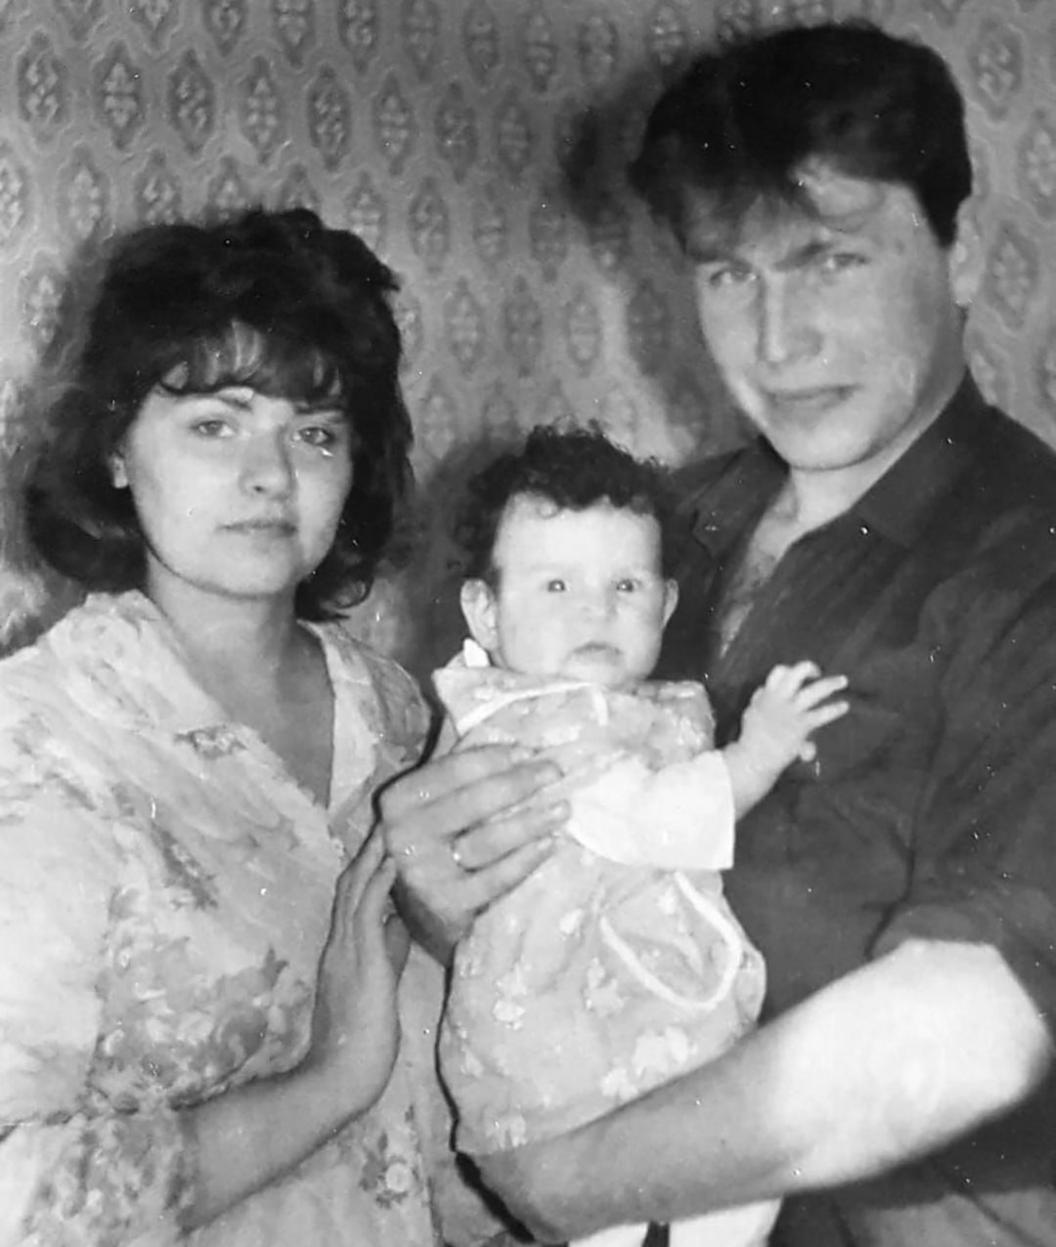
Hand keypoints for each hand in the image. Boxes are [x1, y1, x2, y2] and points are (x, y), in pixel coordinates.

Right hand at [308, 830, 405, 1108]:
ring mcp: (346, 951)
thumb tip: (404, 919)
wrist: (342, 1077)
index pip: (351, 898)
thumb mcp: (379, 983)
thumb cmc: (364, 1040)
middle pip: (350, 884)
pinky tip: (393, 859)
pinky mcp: (362, 961)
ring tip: (390, 824)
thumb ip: (388, 950)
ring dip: (373, 855)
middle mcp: (338, 944)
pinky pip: (368, 912)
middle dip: (367, 850)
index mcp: (340, 950)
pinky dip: (380, 882)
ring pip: (355, 890)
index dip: (365, 866)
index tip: (381, 838)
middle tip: (385, 817)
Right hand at [377, 745, 566, 963]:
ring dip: (531, 822)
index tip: (530, 749)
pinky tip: (550, 844)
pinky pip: (496, 879)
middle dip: (519, 783)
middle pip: (473, 802)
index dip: (494, 757)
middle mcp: (404, 836)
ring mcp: (425, 874)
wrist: (419, 908)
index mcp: (399, 800)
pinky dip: (526, 860)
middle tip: (556, 771)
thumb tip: (466, 698)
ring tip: (563, 807)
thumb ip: (447, 753)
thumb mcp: (431, 796)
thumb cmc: (434, 837)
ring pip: (487, 841)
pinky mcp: (448, 905)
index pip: (452, 769)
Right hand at [738, 660, 848, 774]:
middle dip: (809, 668)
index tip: (795, 674)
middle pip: (796, 674)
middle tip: (818, 672)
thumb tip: (764, 690)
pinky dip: (835, 709)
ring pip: (815, 691)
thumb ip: (759, 698)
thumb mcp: (751, 711)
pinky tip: (844, 706)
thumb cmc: (752, 737)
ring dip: (830, 684)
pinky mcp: (802, 726)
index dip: (789, 669)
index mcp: (767, 694)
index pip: (779, 672)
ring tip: (843, 681)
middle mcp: (781, 699)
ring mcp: (792, 711)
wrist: (756, 757)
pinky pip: (822, 714)